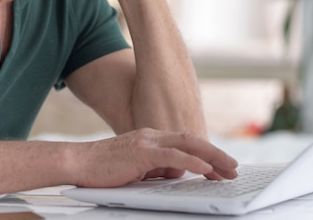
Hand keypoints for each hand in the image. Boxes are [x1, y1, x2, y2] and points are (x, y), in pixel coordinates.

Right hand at [72, 128, 238, 187]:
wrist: (78, 163)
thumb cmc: (102, 169)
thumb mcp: (137, 169)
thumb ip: (156, 168)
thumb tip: (176, 175)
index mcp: (152, 140)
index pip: (187, 144)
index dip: (207, 153)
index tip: (223, 166)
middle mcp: (153, 137)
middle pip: (193, 141)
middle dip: (217, 154)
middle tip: (234, 168)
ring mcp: (147, 142)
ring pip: (188, 145)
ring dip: (211, 157)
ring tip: (228, 168)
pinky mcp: (141, 152)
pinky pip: (172, 156)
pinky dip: (191, 162)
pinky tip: (205, 169)